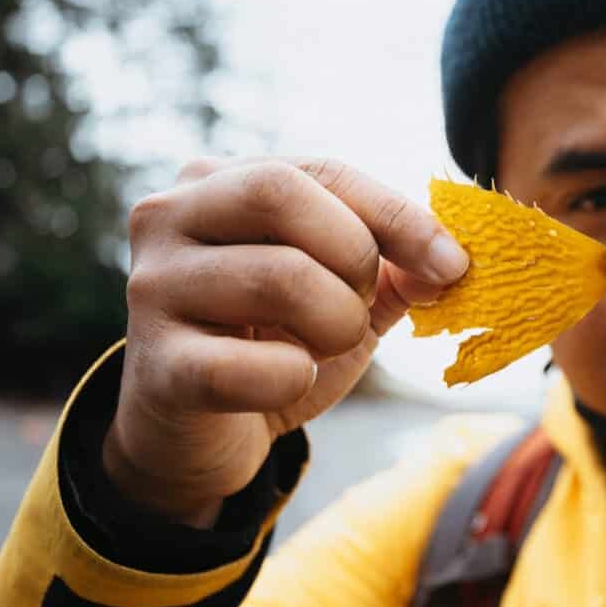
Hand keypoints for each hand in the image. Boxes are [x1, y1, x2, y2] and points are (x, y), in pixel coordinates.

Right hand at [105, 158, 467, 527]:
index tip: (453, 264)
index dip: (398, 215)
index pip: (323, 169)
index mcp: (218, 182)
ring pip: (276, 276)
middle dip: (351, 255)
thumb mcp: (342, 294)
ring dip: (334, 323)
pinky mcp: (155, 366)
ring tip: (323, 348)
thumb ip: (393, 267)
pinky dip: (291, 379)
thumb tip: (450, 260)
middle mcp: (168, 217)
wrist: (201, 436)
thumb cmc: (272, 346)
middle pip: (279, 191)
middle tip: (358, 306)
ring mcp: (151, 288)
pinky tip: (287, 381)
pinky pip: (247, 365)